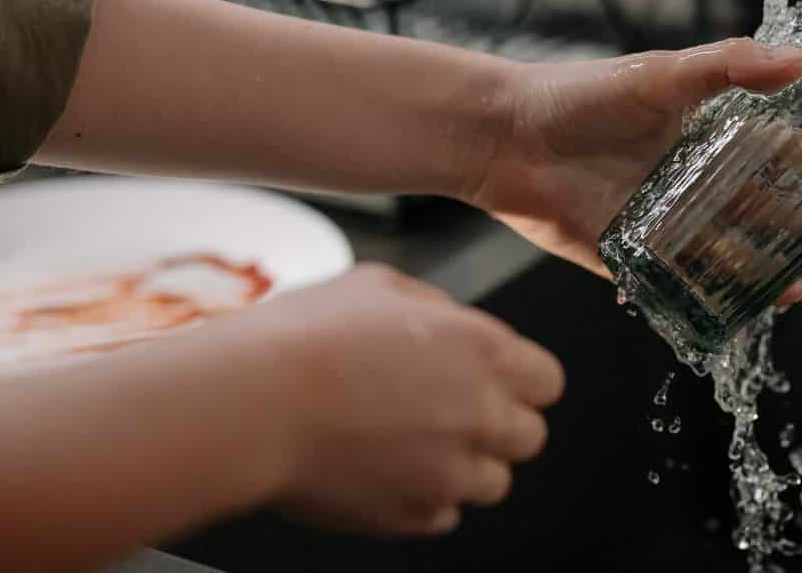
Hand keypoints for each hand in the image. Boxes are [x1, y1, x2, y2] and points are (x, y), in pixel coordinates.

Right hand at [237, 263, 564, 536]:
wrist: (252, 402)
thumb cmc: (308, 335)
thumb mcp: (381, 285)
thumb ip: (435, 308)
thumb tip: (449, 323)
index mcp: (484, 351)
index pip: (549, 380)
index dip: (523, 379)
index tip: (497, 380)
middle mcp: (481, 415)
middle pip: (530, 436)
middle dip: (499, 424)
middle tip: (452, 410)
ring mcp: (450, 473)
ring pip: (493, 482)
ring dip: (464, 464)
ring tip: (412, 441)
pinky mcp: (412, 516)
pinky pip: (444, 515)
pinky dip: (423, 497)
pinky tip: (384, 467)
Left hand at [470, 38, 801, 303]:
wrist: (504, 137)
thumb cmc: (577, 95)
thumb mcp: (658, 75)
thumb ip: (726, 66)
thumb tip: (797, 62)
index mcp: (700, 133)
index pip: (772, 151)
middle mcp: (685, 178)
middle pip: (756, 208)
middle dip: (799, 227)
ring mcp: (659, 219)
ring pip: (723, 251)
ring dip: (760, 269)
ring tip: (798, 287)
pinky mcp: (628, 256)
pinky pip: (675, 283)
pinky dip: (707, 298)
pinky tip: (737, 311)